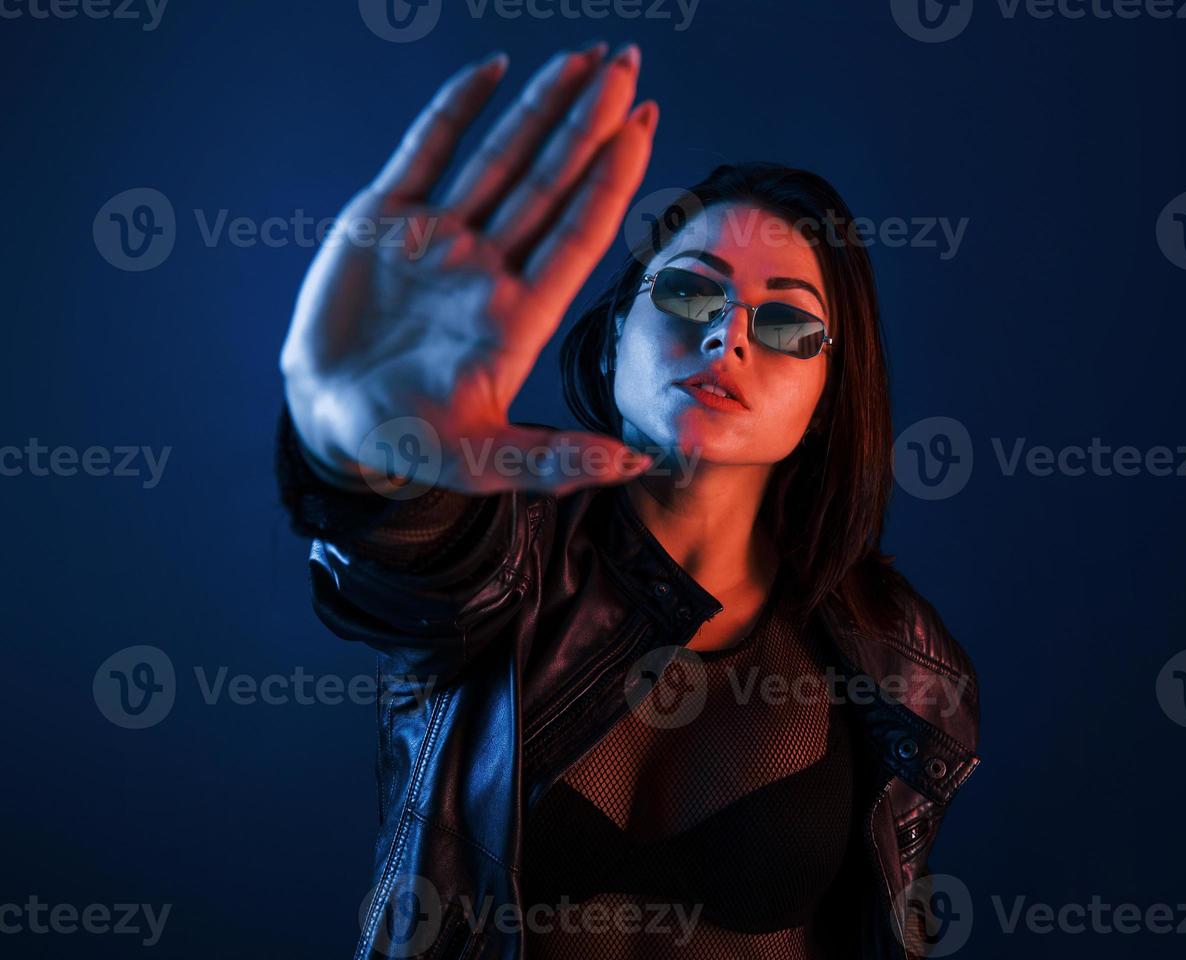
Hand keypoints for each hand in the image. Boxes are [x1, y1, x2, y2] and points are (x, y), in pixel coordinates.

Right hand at [279, 44, 657, 494]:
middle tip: (629, 67)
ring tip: (585, 58)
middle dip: (590, 123)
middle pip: (550, 182)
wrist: (330, 420)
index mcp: (518, 315)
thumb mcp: (482, 461)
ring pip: (500, 157)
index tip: (644, 128)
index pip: (577, 234)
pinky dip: (457, 109)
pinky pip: (427, 150)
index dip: (611, 181)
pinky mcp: (386, 220)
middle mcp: (489, 267)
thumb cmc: (409, 444)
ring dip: (540, 106)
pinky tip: (494, 70)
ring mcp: (441, 238)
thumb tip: (632, 464)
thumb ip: (551, 460)